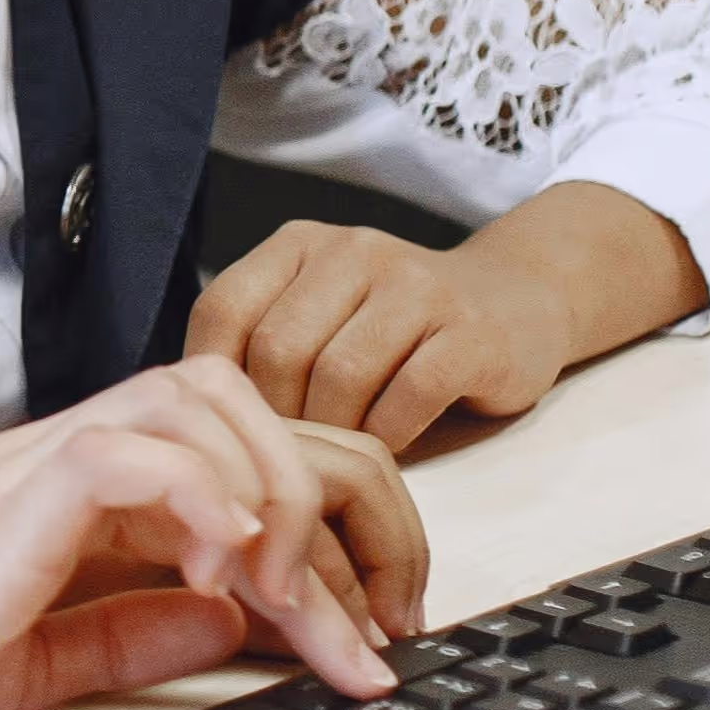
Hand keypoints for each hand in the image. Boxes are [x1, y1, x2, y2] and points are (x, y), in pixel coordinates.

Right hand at [0, 356, 396, 709]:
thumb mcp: (38, 665)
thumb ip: (128, 629)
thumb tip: (234, 619)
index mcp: (62, 493)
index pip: (223, 444)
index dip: (314, 528)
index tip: (349, 640)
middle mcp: (54, 457)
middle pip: (236, 393)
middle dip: (333, 496)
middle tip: (363, 619)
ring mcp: (28, 466)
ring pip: (201, 396)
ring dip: (281, 499)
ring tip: (294, 607)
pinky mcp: (6, 500)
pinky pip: (133, 448)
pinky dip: (207, 501)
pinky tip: (225, 582)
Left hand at [186, 184, 707, 453]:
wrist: (516, 301)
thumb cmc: (394, 329)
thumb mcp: (320, 314)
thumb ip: (261, 346)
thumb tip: (193, 420)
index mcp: (298, 245)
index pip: (223, 309)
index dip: (214, 383)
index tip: (225, 433)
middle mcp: (352, 251)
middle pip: (279, 349)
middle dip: (274, 420)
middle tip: (282, 463)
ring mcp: (415, 286)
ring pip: (340, 376)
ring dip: (331, 436)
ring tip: (332, 464)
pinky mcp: (469, 332)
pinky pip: (407, 397)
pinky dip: (387, 440)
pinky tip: (384, 456)